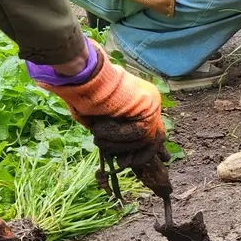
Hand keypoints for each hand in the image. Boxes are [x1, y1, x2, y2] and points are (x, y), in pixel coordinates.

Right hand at [35, 42, 168, 170]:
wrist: (85, 77)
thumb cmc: (86, 97)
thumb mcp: (102, 120)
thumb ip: (115, 134)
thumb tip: (122, 157)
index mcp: (141, 102)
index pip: (154, 130)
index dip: (151, 149)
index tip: (147, 162)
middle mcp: (151, 102)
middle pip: (155, 138)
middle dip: (143, 155)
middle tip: (125, 163)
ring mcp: (153, 103)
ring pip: (143, 138)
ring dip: (116, 143)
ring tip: (98, 136)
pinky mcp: (151, 105)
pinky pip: (138, 131)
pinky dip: (117, 134)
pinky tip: (102, 128)